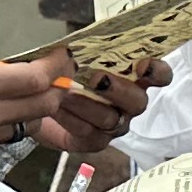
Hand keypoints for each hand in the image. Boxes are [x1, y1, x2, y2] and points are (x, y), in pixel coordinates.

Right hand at [0, 24, 73, 165]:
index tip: (63, 54)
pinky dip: (7, 117)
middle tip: (50, 69)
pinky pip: (2, 134)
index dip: (57, 66)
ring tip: (14, 84)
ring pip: (25, 123)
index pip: (36, 80)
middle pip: (42, 106)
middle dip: (53, 86)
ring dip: (30, 104)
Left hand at [22, 46, 168, 157]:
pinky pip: (91, 136)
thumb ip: (78, 49)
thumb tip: (70, 50)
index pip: (158, 75)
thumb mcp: (68, 53)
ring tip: (63, 91)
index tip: (143, 65)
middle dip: (118, 89)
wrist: (32, 100)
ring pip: (110, 119)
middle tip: (96, 79)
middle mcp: (129, 102)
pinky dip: (72, 121)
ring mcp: (115, 124)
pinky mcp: (94, 141)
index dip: (157, 71)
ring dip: (86, 104)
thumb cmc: (59, 71)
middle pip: (138, 102)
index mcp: (132, 75)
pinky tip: (54, 109)